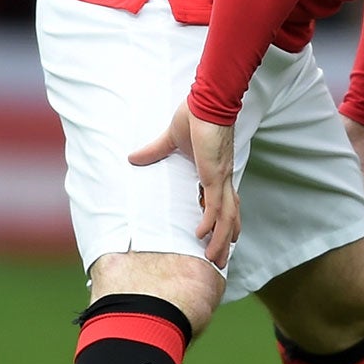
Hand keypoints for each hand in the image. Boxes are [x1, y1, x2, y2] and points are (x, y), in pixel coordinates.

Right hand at [129, 103, 238, 266]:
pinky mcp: (215, 174)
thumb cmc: (195, 116)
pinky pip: (215, 204)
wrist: (207, 101)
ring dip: (220, 240)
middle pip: (230, 218)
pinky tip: (202, 234)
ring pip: (226, 217)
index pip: (225, 205)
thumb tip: (134, 157)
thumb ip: (154, 150)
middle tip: (219, 262)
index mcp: (216, 174)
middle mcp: (222, 180)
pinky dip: (210, 221)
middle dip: (226, 241)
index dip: (225, 223)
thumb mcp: (172, 138)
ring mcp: (220, 179)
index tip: (222, 239)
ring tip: (213, 259)